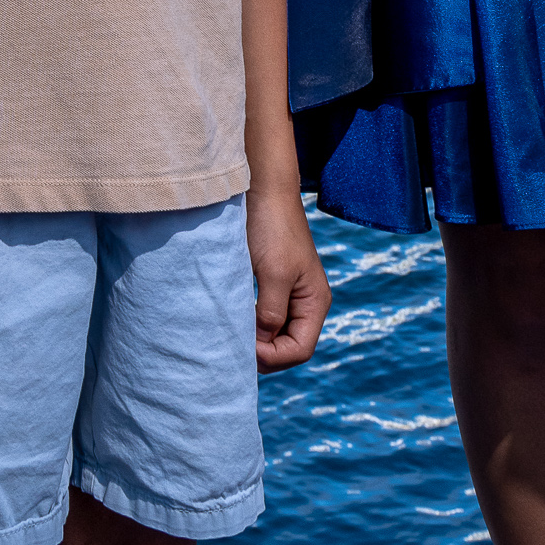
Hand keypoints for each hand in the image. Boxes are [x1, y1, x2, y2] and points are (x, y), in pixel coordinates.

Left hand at [249, 181, 329, 371]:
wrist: (262, 188)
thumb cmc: (271, 227)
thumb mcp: (273, 274)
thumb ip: (270, 313)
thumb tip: (261, 344)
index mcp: (315, 303)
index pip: (300, 350)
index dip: (273, 357)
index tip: (244, 347)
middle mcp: (306, 302)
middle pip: (288, 346)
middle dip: (264, 353)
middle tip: (232, 346)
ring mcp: (289, 294)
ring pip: (274, 334)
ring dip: (255, 340)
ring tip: (230, 337)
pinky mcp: (271, 283)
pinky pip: (263, 316)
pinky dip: (249, 324)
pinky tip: (231, 320)